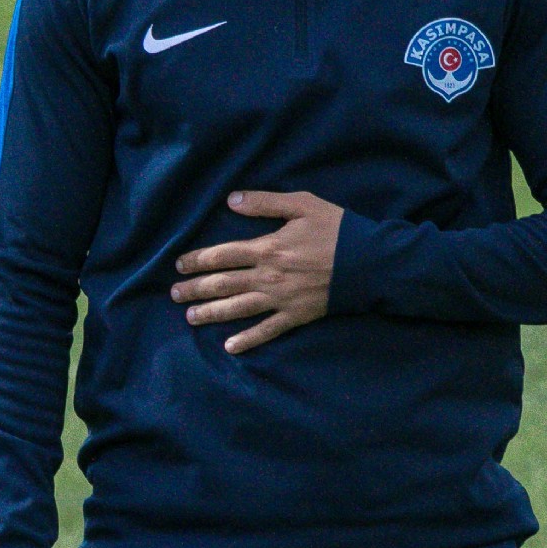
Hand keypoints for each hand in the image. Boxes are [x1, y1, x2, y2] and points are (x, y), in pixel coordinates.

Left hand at [172, 190, 343, 353]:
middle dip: (195, 289)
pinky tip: (230, 347)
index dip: (197, 260)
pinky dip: (248, 340)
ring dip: (211, 313)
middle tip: (174, 294)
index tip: (178, 264)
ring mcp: (281, 300)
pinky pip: (267, 331)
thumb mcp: (303, 205)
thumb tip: (232, 200)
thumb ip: (266, 203)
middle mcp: (268, 277)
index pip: (222, 255)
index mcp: (267, 249)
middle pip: (223, 284)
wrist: (372, 263)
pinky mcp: (297, 316)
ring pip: (238, 309)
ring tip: (190, 317)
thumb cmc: (338, 230)